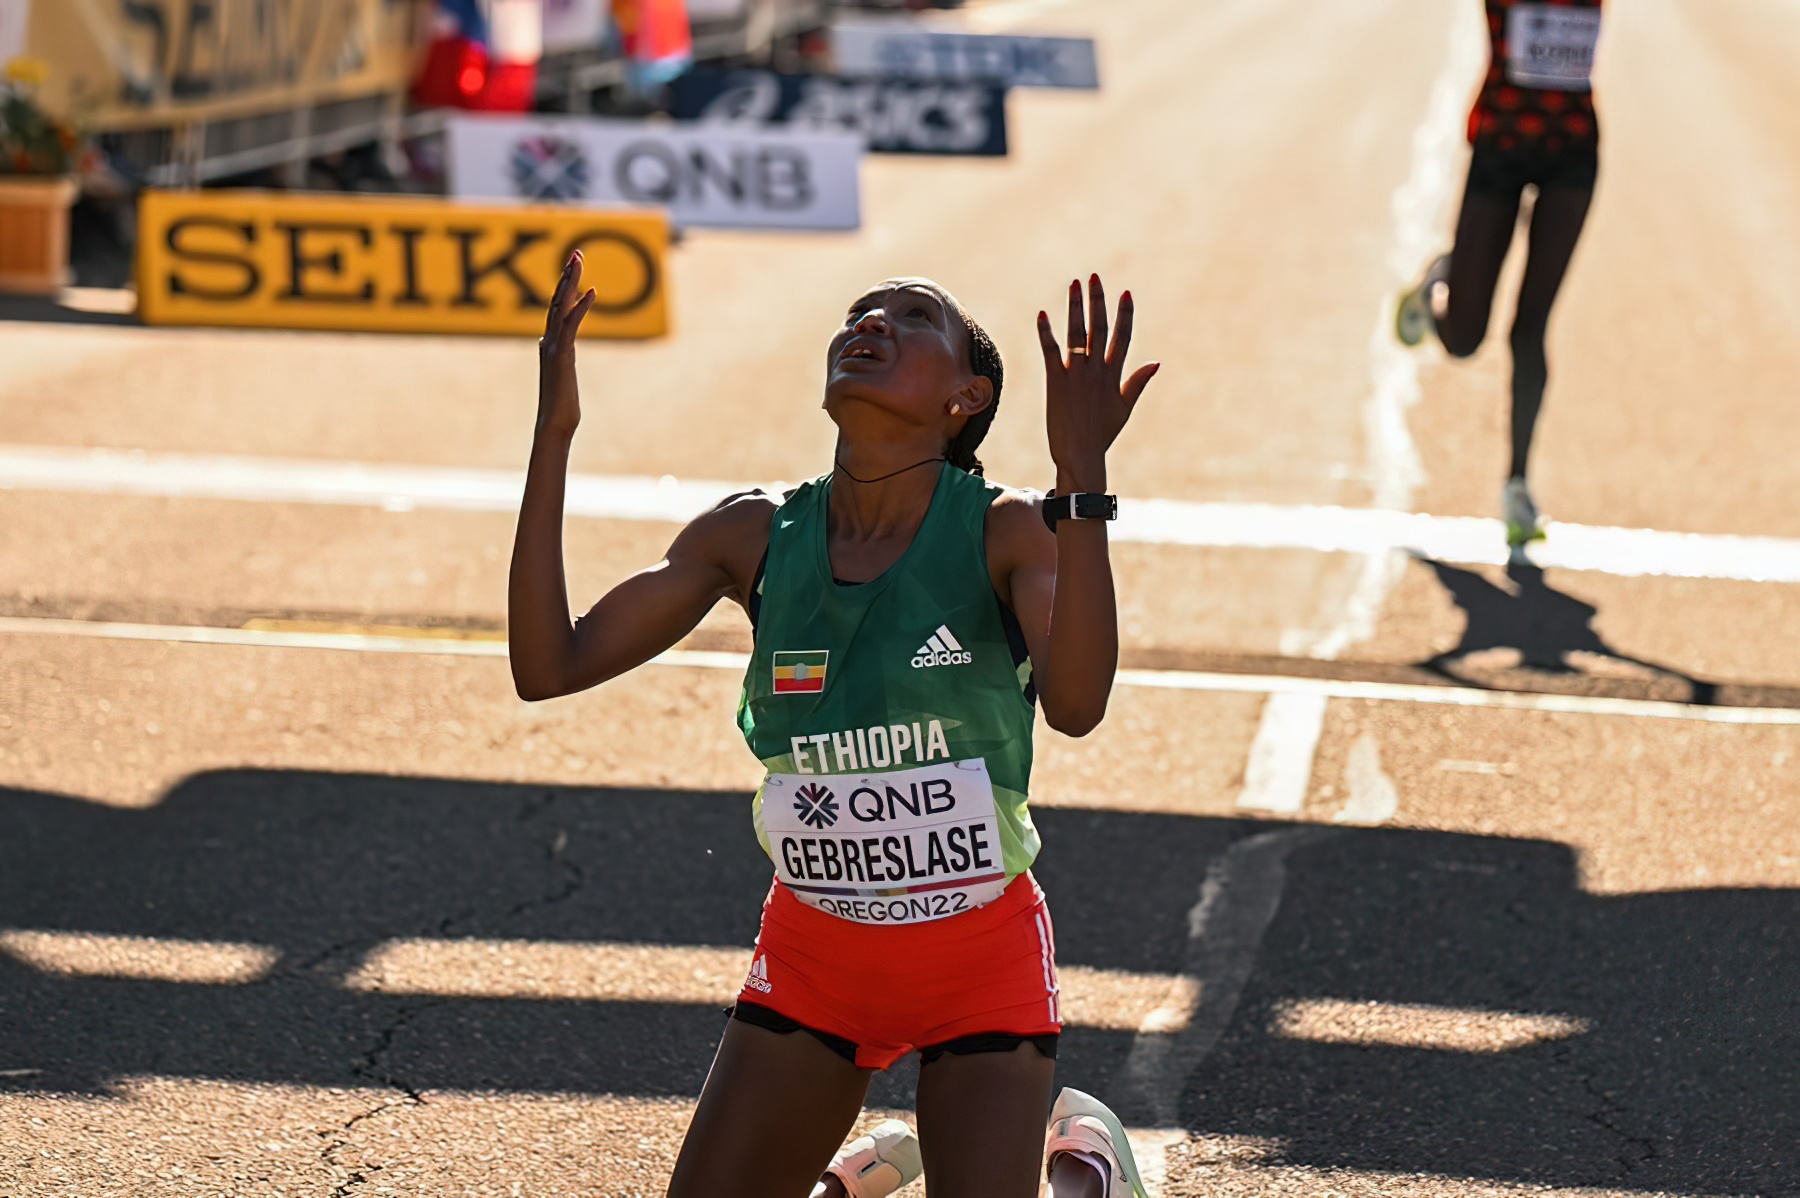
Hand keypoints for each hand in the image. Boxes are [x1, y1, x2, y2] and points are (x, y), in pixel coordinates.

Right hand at [537, 251, 596, 437]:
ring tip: (578, 260)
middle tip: (576, 252)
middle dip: (567, 274)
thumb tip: (557, 346)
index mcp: (550, 342)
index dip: (564, 285)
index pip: (556, 307)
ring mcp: (553, 346)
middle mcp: (549, 339)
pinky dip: (580, 307)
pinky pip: (571, 326)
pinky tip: (591, 292)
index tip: (573, 265)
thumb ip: (560, 355)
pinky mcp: (562, 356)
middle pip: (556, 299)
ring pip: (560, 306)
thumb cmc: (562, 404)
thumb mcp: (562, 372)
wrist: (555, 424)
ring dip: (570, 281)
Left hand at [1037, 275, 1158, 493]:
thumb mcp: (1124, 408)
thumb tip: (1156, 362)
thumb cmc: (1102, 434)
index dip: (1125, 314)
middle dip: (1098, 301)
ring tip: (1074, 285)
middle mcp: (1096, 371)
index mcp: (1114, 375)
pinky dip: (1046, 332)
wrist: (1081, 454)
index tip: (1126, 293)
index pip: (1122, 337)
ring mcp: (1076, 375)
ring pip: (1077, 333)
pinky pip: (1050, 351)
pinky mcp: (1056, 381)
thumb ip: (1137, 383)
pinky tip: (1042, 314)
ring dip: (1075, 307)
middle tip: (1095, 276)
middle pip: (1099, 327)